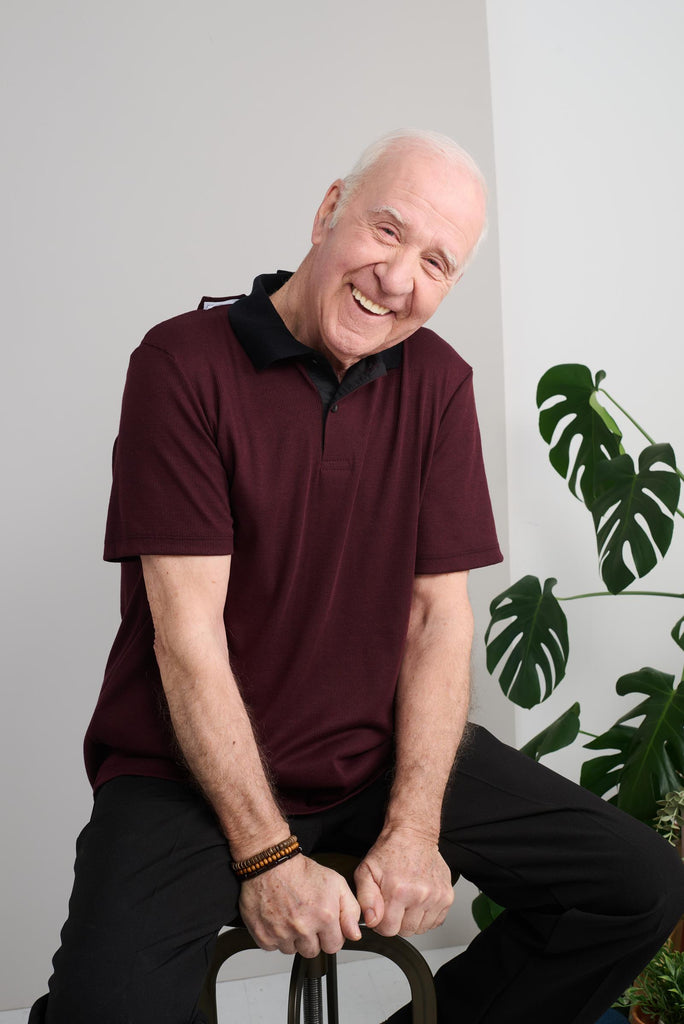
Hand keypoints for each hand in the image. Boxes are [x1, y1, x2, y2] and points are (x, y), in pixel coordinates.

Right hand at [238, 854, 361, 957]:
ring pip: (292, 950)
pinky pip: (272, 947)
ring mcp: (282, 934)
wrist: (270, 864)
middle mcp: (304, 928)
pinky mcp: (264, 936)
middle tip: (305, 918)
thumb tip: (354, 934)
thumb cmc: (300, 871)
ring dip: (292, 938)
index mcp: (325, 917)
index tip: (323, 925)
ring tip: (290, 916)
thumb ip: (350, 910)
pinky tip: (277, 918)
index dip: (329, 935)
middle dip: (311, 939)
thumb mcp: (336, 883)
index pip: (333, 946)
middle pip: (312, 952)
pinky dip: (274, 936)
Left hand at [354, 828, 453, 937]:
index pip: (389, 930)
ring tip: (407, 900)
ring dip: (412, 919)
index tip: (381, 911)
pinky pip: (436, 922)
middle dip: (397, 921)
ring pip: (421, 928)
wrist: (413, 834)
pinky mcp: (447, 896)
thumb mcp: (366, 871)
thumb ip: (365, 899)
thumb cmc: (389, 851)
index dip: (381, 924)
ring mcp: (437, 896)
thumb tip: (372, 921)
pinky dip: (426, 916)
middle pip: (406, 931)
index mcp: (398, 891)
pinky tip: (419, 901)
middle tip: (394, 903)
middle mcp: (420, 895)